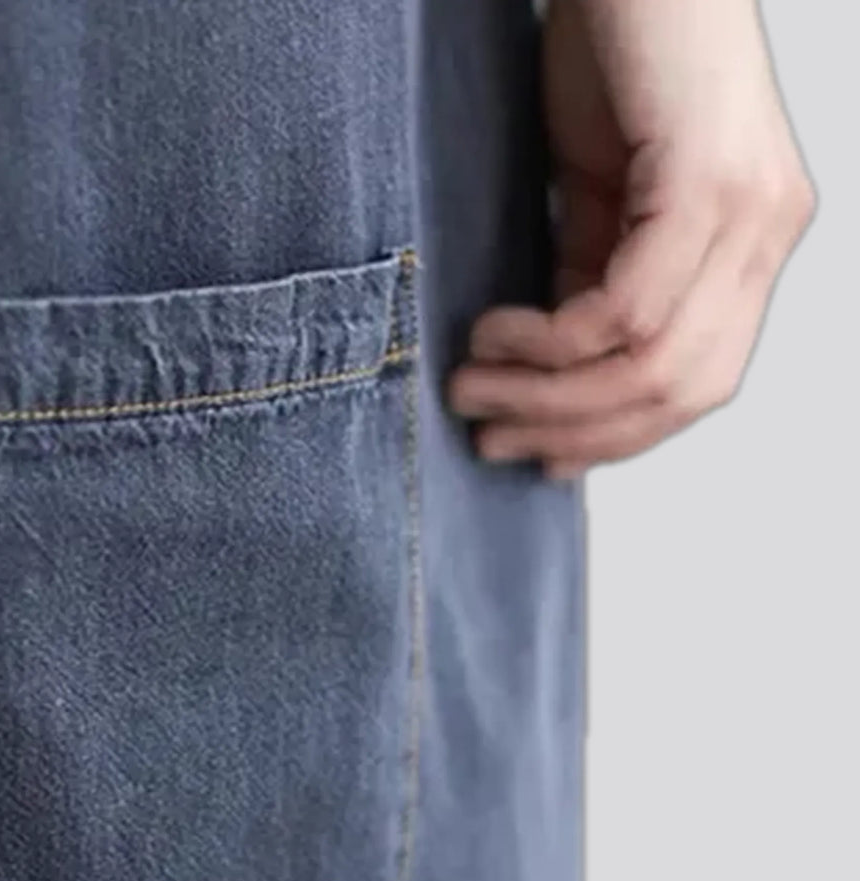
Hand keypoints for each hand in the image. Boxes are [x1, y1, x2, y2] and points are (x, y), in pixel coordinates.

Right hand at [446, 0, 815, 479]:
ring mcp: (747, 212)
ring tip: (474, 393)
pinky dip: (546, 341)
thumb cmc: (612, 61)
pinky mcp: (707, 184)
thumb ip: (593, 282)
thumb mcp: (601, 200)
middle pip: (682, 392)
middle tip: (493, 438)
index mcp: (749, 248)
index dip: (617, 439)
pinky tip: (492, 332)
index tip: (543, 457)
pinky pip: (624, 309)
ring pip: (652, 364)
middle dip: (575, 432)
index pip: (698, 385)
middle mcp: (766, 237)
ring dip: (548, 397)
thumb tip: (553, 371)